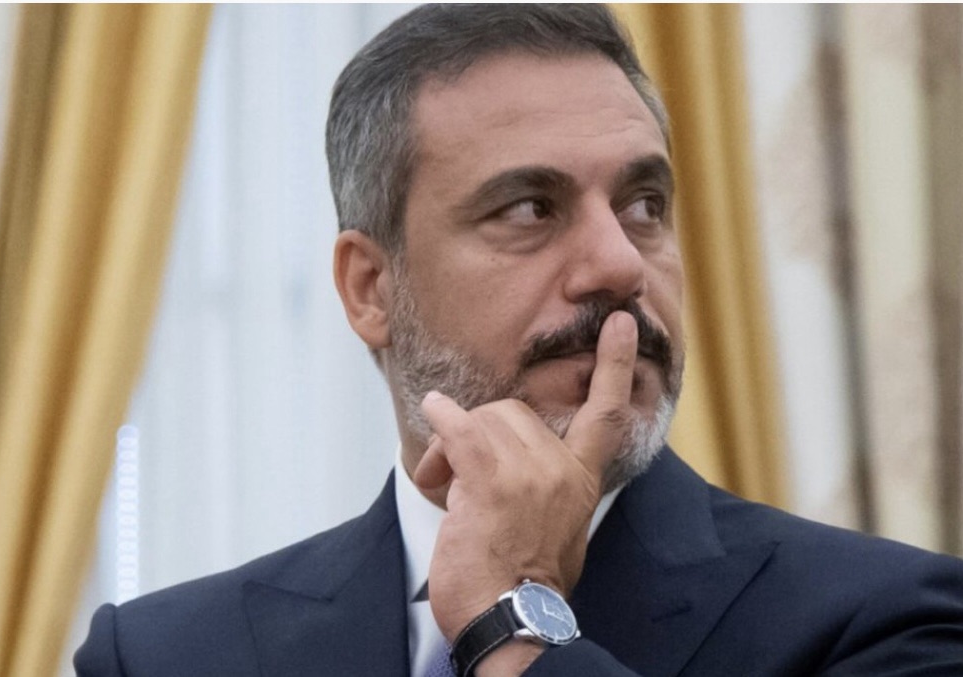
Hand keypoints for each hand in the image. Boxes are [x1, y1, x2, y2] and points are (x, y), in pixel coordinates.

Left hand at [413, 311, 639, 647]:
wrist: (510, 622)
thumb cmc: (522, 587)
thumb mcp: (555, 530)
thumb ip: (547, 487)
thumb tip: (513, 467)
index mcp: (582, 481)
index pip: (606, 412)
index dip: (616, 364)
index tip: (623, 322)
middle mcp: (561, 470)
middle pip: (513, 411)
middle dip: (480, 433)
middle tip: (458, 474)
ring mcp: (529, 472)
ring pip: (482, 420)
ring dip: (452, 447)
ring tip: (444, 487)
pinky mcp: (490, 480)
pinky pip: (459, 427)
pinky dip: (441, 418)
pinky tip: (434, 413)